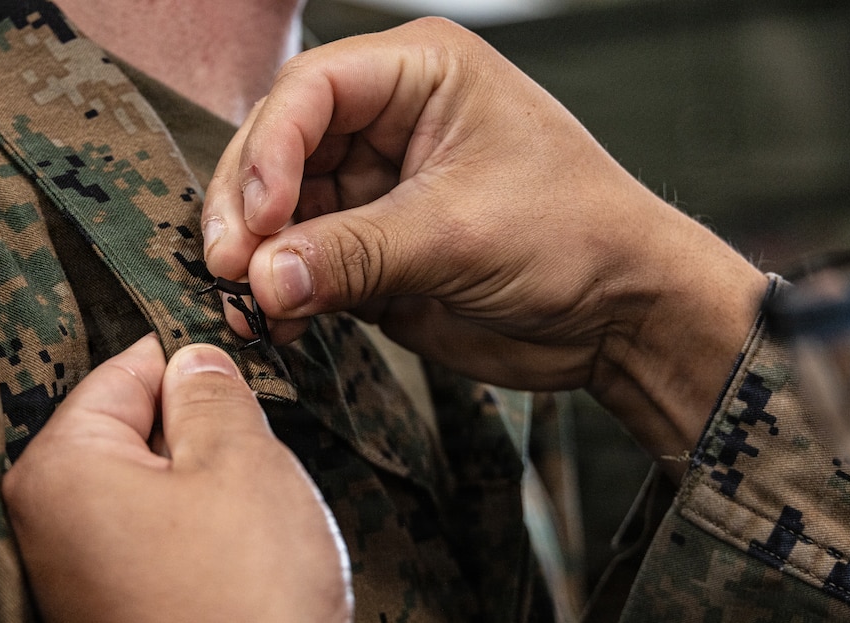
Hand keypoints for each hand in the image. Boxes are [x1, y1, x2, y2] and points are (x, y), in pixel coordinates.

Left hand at [2, 336, 351, 622]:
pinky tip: (245, 565)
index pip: (125, 370)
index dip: (192, 361)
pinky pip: (162, 546)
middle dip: (204, 434)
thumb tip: (195, 360)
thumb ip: (213, 394)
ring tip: (255, 522)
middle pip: (138, 434)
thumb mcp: (241, 462)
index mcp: (62, 468)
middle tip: (259, 453)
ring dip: (212, 491)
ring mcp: (79, 579)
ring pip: (158, 491)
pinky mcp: (114, 619)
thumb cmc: (241, 597)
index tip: (242, 361)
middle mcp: (50, 523)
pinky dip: (205, 541)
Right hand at [201, 17, 767, 467]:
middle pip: (280, 147)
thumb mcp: (460, 232)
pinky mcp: (373, 249)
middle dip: (249, 208)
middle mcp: (390, 123)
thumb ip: (354, 253)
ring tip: (247, 302)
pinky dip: (283, 293)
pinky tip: (274, 320)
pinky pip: (306, 263)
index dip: (270, 151)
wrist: (618, 315)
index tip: (256, 218)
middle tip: (231, 264)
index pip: (311, 91)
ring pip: (284, 211)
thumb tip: (263, 277)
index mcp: (422, 75)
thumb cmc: (577, 236)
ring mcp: (377, 189)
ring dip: (258, 257)